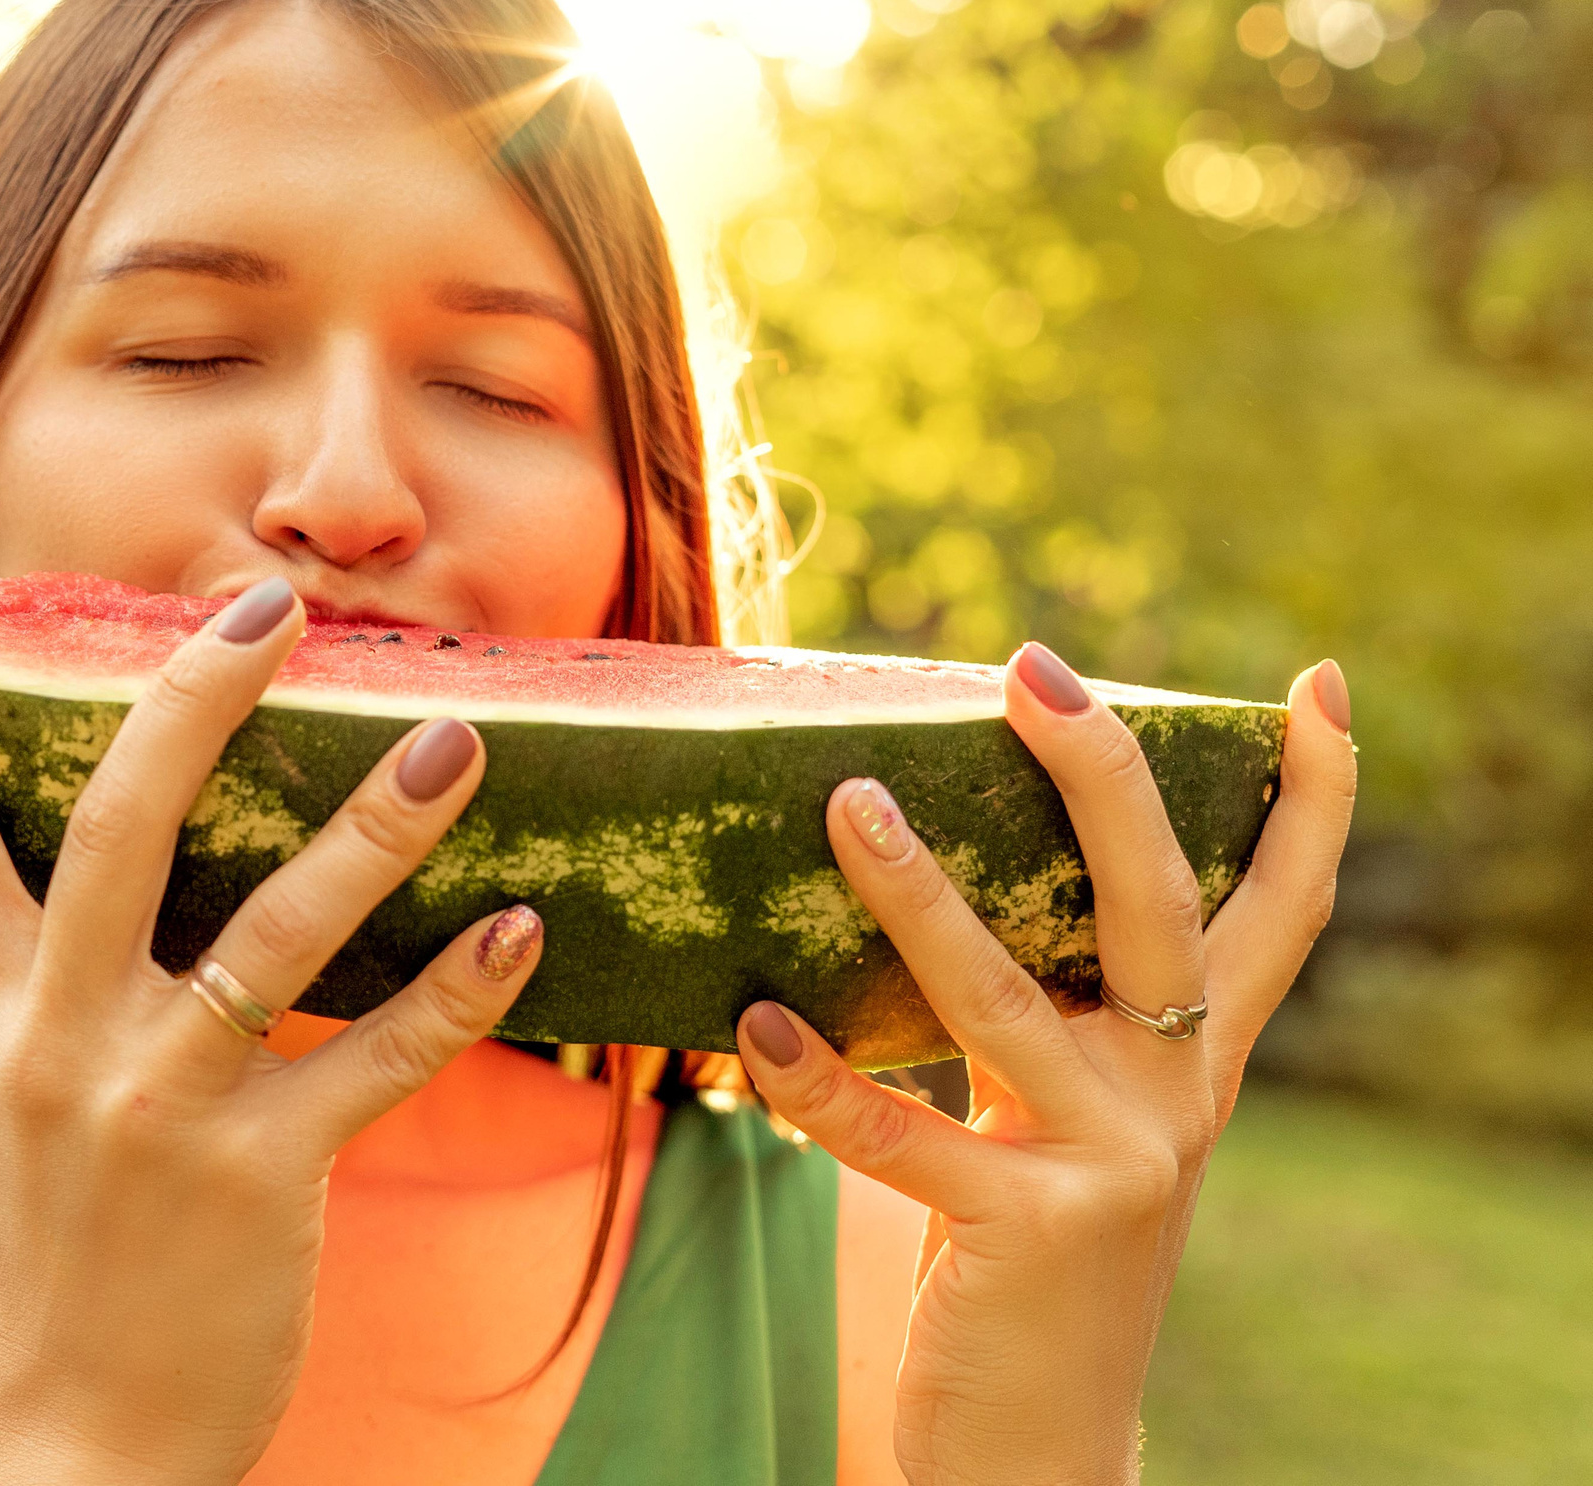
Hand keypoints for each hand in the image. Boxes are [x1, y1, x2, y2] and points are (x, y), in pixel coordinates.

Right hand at [0, 547, 546, 1485]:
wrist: (70, 1438)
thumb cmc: (51, 1237)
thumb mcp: (0, 1086)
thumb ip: (28, 963)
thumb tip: (85, 820)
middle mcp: (54, 1042)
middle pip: (116, 829)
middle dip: (193, 705)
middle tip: (272, 610)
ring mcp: (156, 1112)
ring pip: (271, 936)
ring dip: (371, 831)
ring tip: (457, 741)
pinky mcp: (260, 1182)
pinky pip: (374, 1064)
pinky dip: (457, 995)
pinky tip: (522, 931)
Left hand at [735, 646, 1356, 1485]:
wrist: (1040, 1444)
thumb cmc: (1029, 1251)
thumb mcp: (1064, 1118)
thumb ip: (1040, 1010)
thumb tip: (924, 853)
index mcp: (1194, 1059)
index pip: (1282, 907)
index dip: (1316, 796)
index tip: (1320, 683)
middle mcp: (1175, 1097)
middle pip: (1157, 904)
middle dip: (1104, 776)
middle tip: (1033, 668)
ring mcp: (1110, 1164)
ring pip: (1005, 997)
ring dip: (918, 894)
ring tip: (847, 800)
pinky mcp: (1025, 1232)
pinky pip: (900, 1137)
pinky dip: (820, 1082)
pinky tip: (755, 1025)